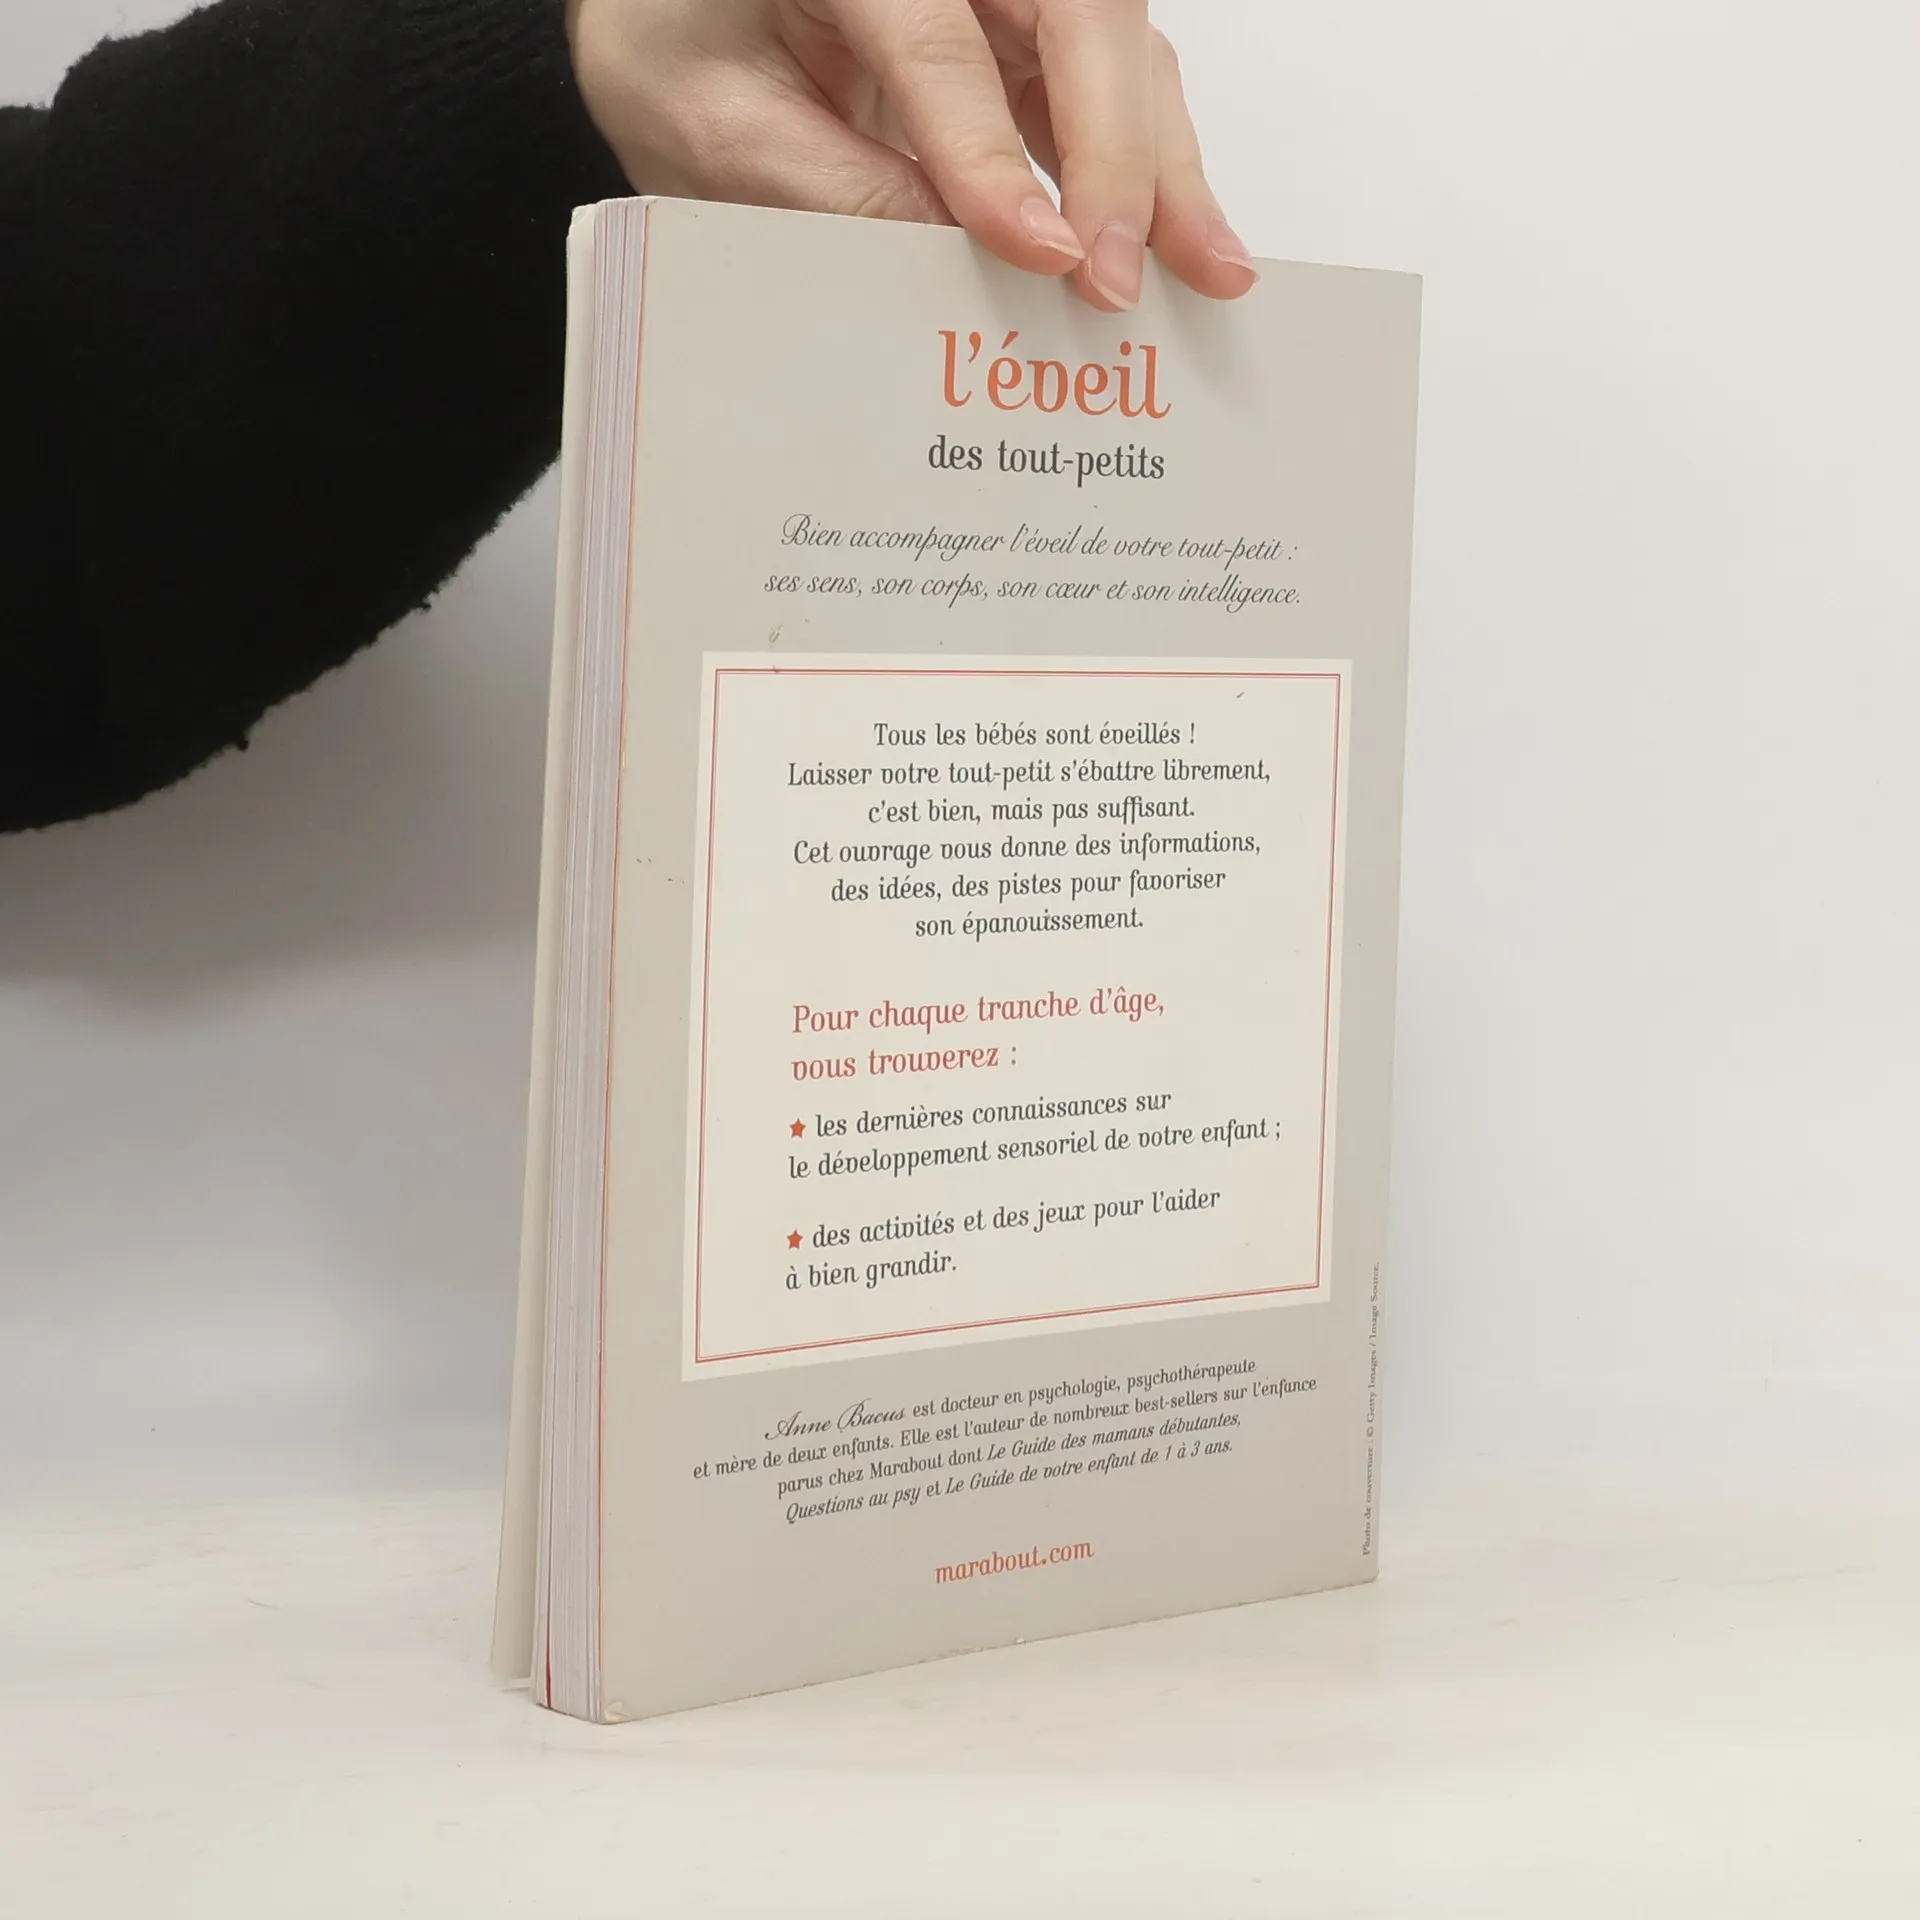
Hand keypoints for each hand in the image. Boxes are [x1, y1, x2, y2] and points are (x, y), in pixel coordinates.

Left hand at [565, 0, 1255, 311]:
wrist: (675, 5)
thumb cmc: (679, 42)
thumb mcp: (714, 126)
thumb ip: (834, 190)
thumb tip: (962, 264)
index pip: (940, 39)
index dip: (993, 152)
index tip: (1040, 255)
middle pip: (1076, 14)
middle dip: (1118, 153)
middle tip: (1122, 278)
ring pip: (1118, 44)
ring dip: (1160, 163)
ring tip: (1205, 271)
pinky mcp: (1030, 12)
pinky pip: (1110, 76)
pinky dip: (1145, 161)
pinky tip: (1176, 238)